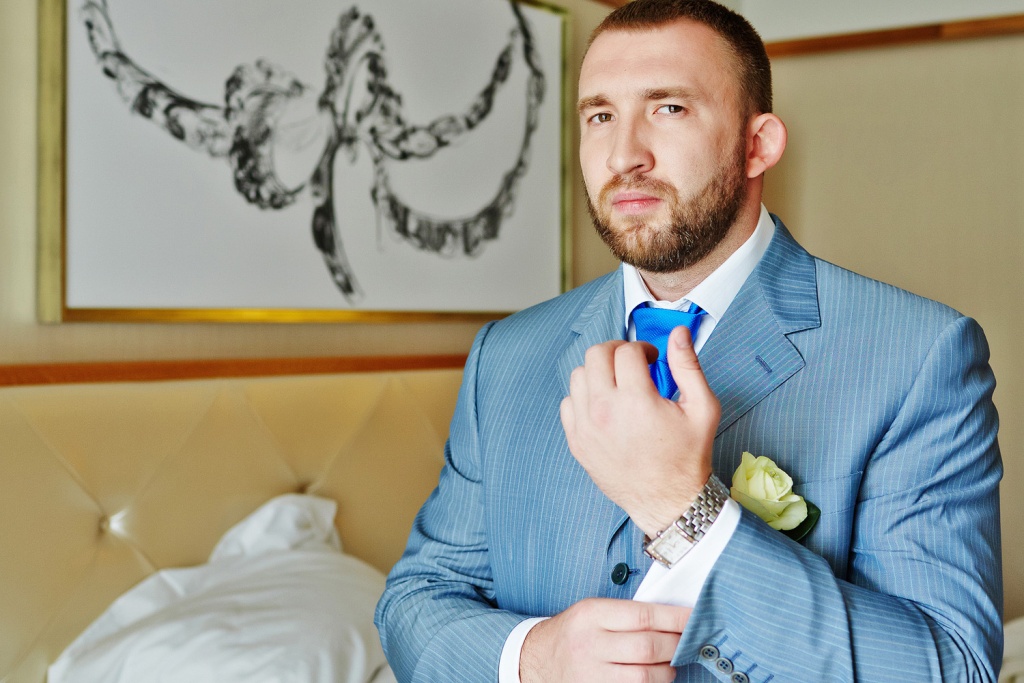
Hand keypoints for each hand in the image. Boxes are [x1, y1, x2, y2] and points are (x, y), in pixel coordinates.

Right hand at [519, 598, 690, 682]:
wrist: (536, 660)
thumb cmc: (572, 633)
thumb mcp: (592, 612)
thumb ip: (627, 614)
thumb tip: (673, 618)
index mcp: (591, 615)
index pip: (644, 616)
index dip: (675, 618)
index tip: (695, 617)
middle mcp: (590, 644)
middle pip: (648, 647)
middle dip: (676, 644)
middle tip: (688, 641)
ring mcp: (591, 674)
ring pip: (645, 676)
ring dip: (667, 670)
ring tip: (670, 663)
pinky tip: (654, 677)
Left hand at [560, 326, 719, 534]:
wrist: (668, 502)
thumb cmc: (688, 456)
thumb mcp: (702, 408)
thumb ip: (688, 366)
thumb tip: (677, 333)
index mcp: (636, 401)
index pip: (626, 351)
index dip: (643, 349)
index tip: (652, 360)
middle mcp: (605, 411)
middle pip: (596, 355)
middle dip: (616, 351)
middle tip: (632, 363)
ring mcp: (586, 428)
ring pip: (578, 375)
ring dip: (598, 372)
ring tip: (618, 384)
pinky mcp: (576, 442)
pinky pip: (568, 402)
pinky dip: (584, 397)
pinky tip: (604, 405)